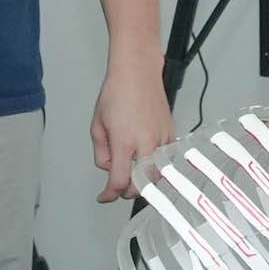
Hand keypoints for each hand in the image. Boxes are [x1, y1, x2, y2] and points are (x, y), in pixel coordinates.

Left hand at [90, 53, 170, 201]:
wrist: (138, 73)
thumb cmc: (116, 94)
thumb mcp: (97, 125)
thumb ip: (101, 152)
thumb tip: (109, 167)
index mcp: (124, 142)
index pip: (119, 181)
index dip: (109, 194)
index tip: (104, 197)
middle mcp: (146, 143)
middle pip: (142, 184)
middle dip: (128, 191)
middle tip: (118, 188)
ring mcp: (162, 140)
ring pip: (157, 175)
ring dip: (144, 181)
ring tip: (132, 177)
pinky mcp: (171, 135)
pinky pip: (165, 160)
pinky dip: (156, 166)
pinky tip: (146, 162)